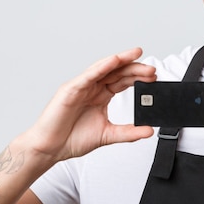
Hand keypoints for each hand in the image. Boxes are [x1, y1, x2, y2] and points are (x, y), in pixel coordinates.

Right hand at [24, 47, 155, 162]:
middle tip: (152, 70)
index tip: (154, 77)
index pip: (123, 81)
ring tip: (136, 55)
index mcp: (101, 96)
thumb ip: (129, 132)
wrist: (50, 149)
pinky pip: (88, 75)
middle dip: (135, 69)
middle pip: (117, 72)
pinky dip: (101, 67)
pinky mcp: (70, 89)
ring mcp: (81, 87)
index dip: (138, 77)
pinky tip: (114, 61)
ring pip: (104, 68)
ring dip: (121, 61)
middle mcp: (92, 88)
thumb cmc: (72, 139)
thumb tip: (149, 130)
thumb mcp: (108, 135)